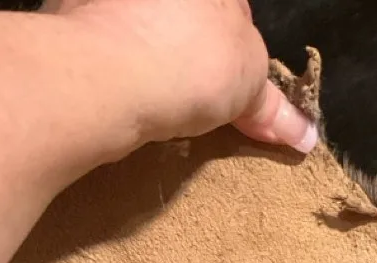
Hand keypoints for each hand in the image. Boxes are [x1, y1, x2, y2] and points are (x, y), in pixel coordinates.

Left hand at [43, 0, 317, 152]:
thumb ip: (272, 105)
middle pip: (183, 16)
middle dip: (192, 51)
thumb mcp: (249, 85)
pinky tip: (122, 96)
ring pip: (140, 27)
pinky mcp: (71, 17)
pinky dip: (114, 65)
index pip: (232, 13)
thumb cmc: (190, 62)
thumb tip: (306, 135)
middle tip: (197, 100)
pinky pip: (102, 40)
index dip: (236, 55)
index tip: (235, 96)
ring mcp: (105, 0)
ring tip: (157, 102)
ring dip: (150, 58)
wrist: (105, 72)